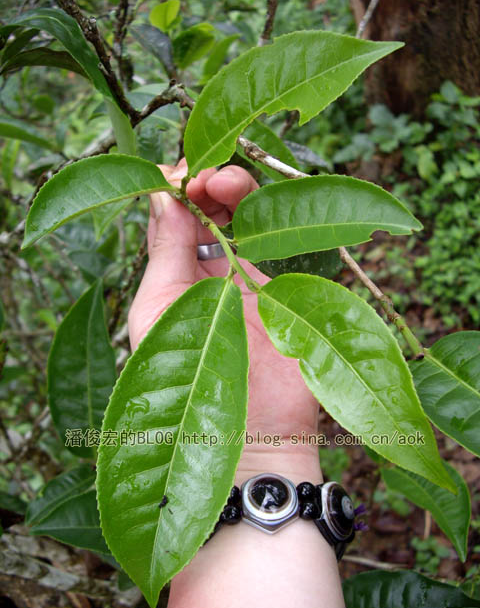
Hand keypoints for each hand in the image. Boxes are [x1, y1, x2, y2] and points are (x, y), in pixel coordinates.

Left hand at [129, 159, 321, 483]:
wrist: (251, 433)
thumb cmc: (188, 383)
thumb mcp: (158, 312)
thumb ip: (164, 253)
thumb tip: (160, 193)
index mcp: (170, 280)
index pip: (172, 220)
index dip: (174, 190)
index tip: (176, 173)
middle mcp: (208, 275)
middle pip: (208, 212)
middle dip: (205, 184)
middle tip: (204, 177)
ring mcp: (248, 280)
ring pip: (244, 218)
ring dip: (234, 189)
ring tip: (227, 182)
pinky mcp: (283, 288)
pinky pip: (279, 240)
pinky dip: (271, 212)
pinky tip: (256, 200)